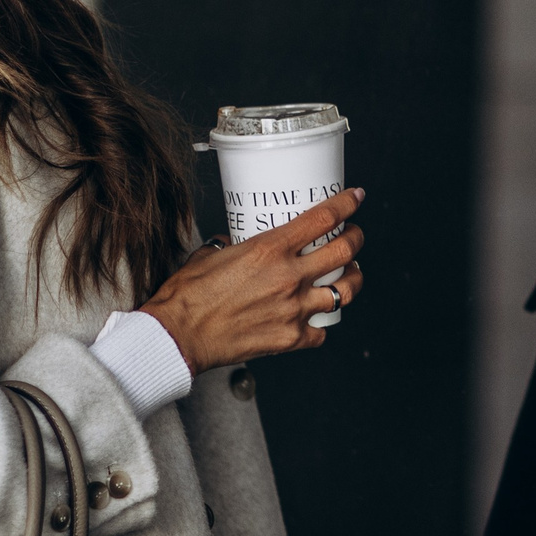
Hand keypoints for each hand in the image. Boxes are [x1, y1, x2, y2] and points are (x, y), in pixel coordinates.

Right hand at [138, 189, 367, 373]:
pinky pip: (321, 331)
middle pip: (345, 251)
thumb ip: (231, 246)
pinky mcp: (290, 337)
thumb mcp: (210, 254)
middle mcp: (289, 277)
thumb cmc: (188, 296)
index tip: (355, 198)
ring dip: (352, 280)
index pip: (323, 218)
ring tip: (350, 275)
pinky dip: (321, 325)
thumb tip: (233, 243)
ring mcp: (293, 308)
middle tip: (354, 235)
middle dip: (356, 238)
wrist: (179, 335)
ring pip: (345, 292)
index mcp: (270, 249)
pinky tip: (316, 319)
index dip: (346, 204)